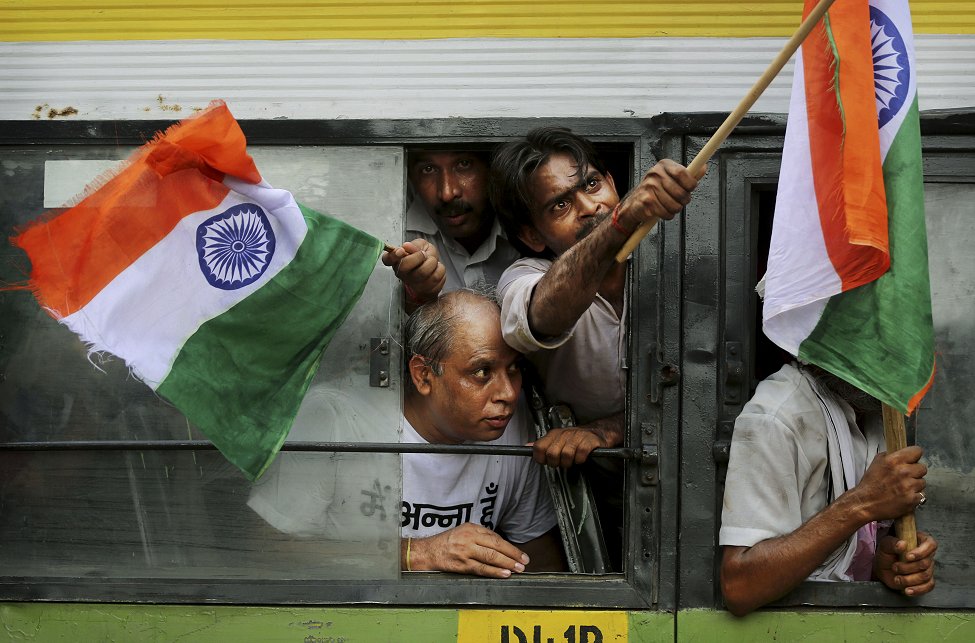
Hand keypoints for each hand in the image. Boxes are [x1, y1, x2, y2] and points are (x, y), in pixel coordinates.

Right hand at [382, 238, 445, 304]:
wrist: (434, 271)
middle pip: (405, 266)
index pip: (387, 259)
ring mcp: (413, 284)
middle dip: (419, 256)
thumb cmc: (424, 258)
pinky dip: (440, 270)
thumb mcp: (420, 245)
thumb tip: (407, 246)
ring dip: (432, 263)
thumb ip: (414, 245)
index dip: (393, 255)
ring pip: (423, 272)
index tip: (400, 251)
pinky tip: (436, 270)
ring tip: (432, 262)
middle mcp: (402, 273)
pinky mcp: (425, 290)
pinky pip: (436, 278)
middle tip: (424, 254)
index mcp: (397, 261)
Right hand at [409, 523, 529, 577]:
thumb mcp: (464, 532)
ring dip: (507, 564)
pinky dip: (494, 571)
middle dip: (513, 555)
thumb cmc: (447, 542)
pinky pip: (481, 569)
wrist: (427, 552)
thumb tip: (501, 547)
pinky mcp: (461, 565)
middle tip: (524, 562)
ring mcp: (465, 552)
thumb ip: (481, 537)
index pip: (496, 538)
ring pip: (491, 557)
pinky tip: (504, 574)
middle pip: (496, 546)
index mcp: (472, 528)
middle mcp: (469, 538)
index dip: (510, 547)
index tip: (520, 554)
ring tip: (518, 569)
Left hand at [529, 417, 622, 467]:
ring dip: (569, 463)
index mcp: (553, 434)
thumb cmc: (574, 439)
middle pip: (552, 454)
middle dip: (556, 463)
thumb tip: (527, 446)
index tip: (546, 461)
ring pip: (566, 456)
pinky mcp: (589, 442)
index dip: (541, 459)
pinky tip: (581, 458)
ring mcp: (577, 437)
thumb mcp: (556, 440)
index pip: (538, 447)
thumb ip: (542, 444)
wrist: (597, 432)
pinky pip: (580, 455)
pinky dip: (580, 460)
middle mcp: (564, 434)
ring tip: (572, 460)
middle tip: (561, 462)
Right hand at [617, 159, 700, 227]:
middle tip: (679, 200)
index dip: (690, 183)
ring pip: (675, 205)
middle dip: (684, 200)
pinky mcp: (646, 201)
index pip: (682, 173)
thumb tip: (703, 168)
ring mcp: (649, 187)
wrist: (633, 203)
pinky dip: (666, 215)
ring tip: (668, 205)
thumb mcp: (670, 178)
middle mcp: (655, 174)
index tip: (690, 188)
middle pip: (681, 192)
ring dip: (674, 209)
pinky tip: (661, 210)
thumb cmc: (654, 190)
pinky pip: (666, 213)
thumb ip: (688, 174)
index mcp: (663, 165)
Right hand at [849, 446, 926, 521]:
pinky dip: (914, 497)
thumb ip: (890, 456)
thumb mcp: (876, 463)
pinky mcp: (912, 500)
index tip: (912, 460)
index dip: (914, 456)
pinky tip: (904, 496)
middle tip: (906, 477)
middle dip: (915, 472)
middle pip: (923, 468)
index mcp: (894, 460)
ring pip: (922, 482)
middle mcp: (903, 472)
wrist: (865, 503)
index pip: (917, 451)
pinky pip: (922, 495)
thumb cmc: (870, 484)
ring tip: (903, 488)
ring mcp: (909, 487)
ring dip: (915, 485)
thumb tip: (902, 454)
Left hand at [875, 531, 936, 595]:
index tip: (907, 556)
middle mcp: (927, 554)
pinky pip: (928, 586)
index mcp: (920, 541)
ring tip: (896, 579)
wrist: (883, 568)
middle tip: (894, 567)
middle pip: (926, 563)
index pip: (930, 544)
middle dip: (908, 568)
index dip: (921, 552)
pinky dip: (918, 589)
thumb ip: (892, 543)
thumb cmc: (886, 553)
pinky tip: (907, 590)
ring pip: (926, 575)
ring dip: (909, 579)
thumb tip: (902, 544)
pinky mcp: (926, 581)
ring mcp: (928, 568)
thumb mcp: (885, 545)